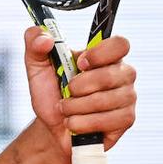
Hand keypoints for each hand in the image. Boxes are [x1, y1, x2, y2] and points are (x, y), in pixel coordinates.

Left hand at [23, 26, 136, 154]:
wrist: (51, 125)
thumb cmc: (50, 92)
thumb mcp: (36, 64)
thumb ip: (35, 42)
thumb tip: (45, 38)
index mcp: (105, 55)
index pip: (120, 44)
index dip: (100, 54)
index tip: (80, 64)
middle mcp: (122, 73)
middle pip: (110, 75)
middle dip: (78, 87)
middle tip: (67, 91)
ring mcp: (127, 97)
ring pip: (105, 100)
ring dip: (75, 107)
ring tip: (66, 108)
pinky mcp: (126, 119)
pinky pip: (107, 121)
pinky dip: (82, 123)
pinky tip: (74, 122)